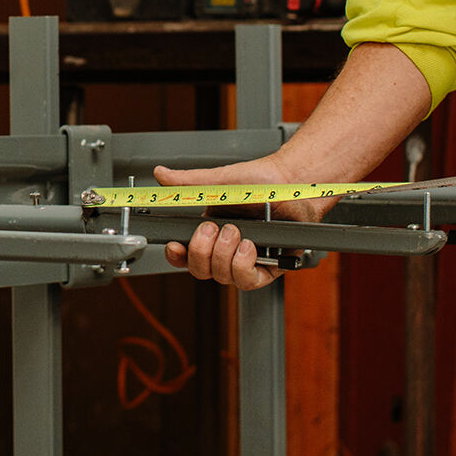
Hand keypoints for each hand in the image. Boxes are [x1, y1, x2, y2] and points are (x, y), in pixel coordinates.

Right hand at [154, 157, 335, 290]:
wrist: (294, 183)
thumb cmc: (262, 181)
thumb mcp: (218, 181)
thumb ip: (187, 182)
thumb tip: (161, 174)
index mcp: (210, 233)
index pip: (185, 255)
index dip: (177, 256)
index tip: (175, 245)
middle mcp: (226, 250)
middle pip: (199, 270)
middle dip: (201, 251)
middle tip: (213, 228)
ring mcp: (246, 261)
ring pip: (221, 277)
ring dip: (224, 255)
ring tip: (236, 232)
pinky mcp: (268, 269)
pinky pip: (247, 281)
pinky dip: (243, 266)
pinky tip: (248, 246)